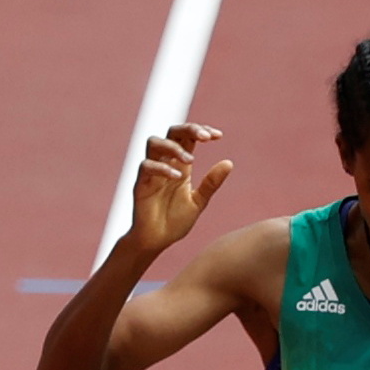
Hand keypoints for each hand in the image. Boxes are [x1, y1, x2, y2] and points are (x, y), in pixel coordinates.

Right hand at [128, 122, 232, 253]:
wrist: (157, 240)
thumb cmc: (175, 220)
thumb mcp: (199, 201)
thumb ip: (211, 183)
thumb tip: (229, 162)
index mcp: (180, 165)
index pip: (188, 138)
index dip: (201, 131)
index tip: (219, 136)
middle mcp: (165, 164)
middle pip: (171, 133)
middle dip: (188, 129)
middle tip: (206, 137)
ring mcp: (151, 172)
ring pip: (154, 143)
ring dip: (174, 146)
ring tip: (191, 160)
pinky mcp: (141, 184)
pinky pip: (146, 166)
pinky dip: (163, 168)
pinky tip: (178, 177)